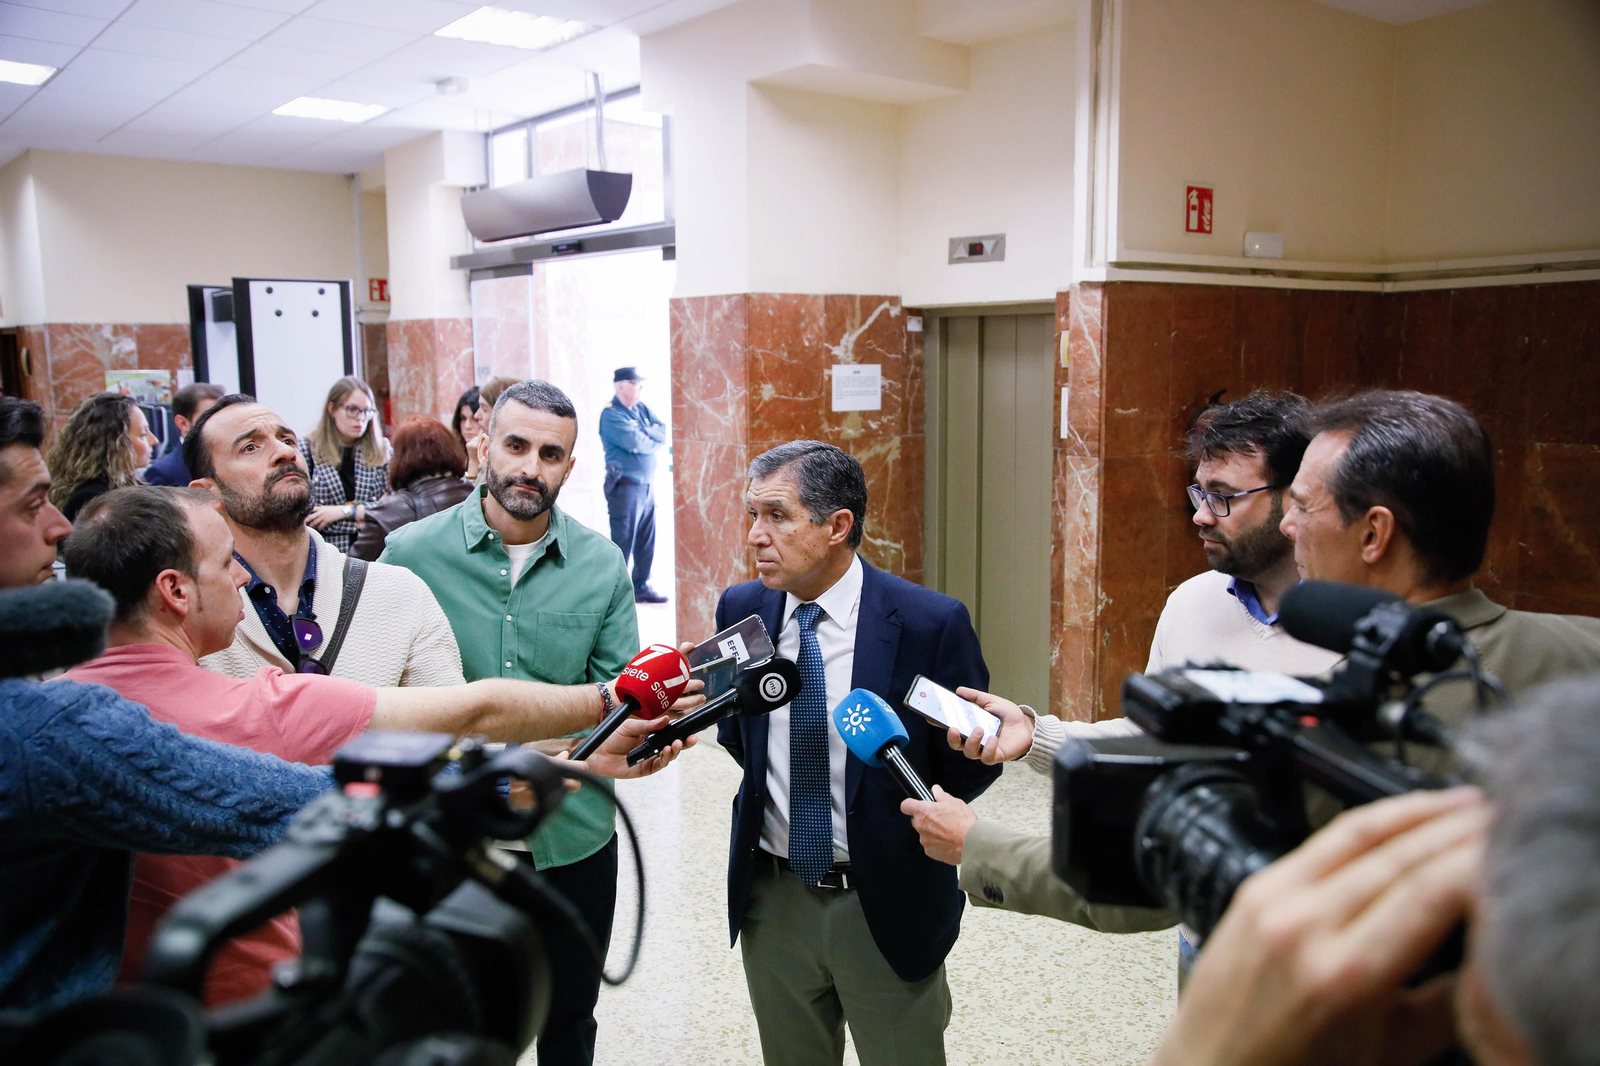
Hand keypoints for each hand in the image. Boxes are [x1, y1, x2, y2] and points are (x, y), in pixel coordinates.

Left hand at [306, 504, 347, 529]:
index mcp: (320, 508)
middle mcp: (321, 512)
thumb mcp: (326, 508)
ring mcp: (324, 516)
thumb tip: (316, 513)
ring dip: (312, 525)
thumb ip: (321, 510)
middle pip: (311, 516)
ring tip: (309, 527)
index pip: (311, 509)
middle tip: (302, 523)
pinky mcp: (327, 520)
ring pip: (315, 522)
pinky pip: (321, 525)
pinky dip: (319, 527)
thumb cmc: (335, 509)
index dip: (306, 512)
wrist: (342, 511)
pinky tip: (319, 529)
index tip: (302, 515)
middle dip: (306, 520)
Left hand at [559, 714, 695, 778]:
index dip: (681, 732)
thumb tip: (666, 720)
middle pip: (674, 746)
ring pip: (669, 756)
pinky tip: (667, 751)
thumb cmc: (612, 736)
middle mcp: (653, 746)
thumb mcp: (632, 726)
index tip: (691, 728)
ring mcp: (650, 758)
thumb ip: (649, 725)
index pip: (670, 733)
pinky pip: (658, 764)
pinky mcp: (645, 768)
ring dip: (675, 750)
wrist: (598, 750)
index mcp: (651, 734)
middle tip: (692, 738)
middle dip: (685, 743)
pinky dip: (664, 758)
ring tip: (676, 744)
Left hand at [900, 785, 977, 864]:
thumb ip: (941, 795)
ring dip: (932, 832)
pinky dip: (937, 843)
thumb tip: (935, 790)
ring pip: (924, 833)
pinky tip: (949, 841)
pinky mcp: (930, 852)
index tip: (915, 805)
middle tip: (940, 818)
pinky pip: (930, 845)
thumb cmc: (963, 822)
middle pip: (916, 820)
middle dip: (925, 818)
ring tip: (948, 831)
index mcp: (923, 812)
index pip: (905, 805)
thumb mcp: (954, 803)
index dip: (910, 804)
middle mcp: (920, 827)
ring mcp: (924, 841)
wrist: (971, 844)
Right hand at [946, 688, 1033, 763]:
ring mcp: (984, 749)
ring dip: (972, 741)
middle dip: (952, 738)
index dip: (939, 723)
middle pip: (956, 744)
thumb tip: (958, 690)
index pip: (951, 727)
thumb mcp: (991, 701)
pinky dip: (989, 748)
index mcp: (970, 727)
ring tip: (979, 730)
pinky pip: (987, 757)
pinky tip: (993, 738)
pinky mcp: (995, 756)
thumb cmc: (1008, 715)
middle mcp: (974, 740)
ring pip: (969, 752)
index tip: (930, 717)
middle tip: (954, 729)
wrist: (1028, 726)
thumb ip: (975, 697)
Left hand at [1151, 787, 1488, 1065]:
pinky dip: (1371, 821)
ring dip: (1417, 811)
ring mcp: (1271, 900)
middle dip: (1457, 829)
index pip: (1427, 893)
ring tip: (1463, 803)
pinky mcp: (1253, 888)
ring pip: (1357, 833)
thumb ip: (1446, 999)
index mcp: (1342, 975)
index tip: (1508, 850)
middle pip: (1397, 854)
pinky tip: (1402, 815)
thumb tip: (1486, 947)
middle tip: (1501, 816)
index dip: (1476, 863)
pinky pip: (1322, 841)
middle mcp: (1301, 926)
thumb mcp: (1393, 1050)